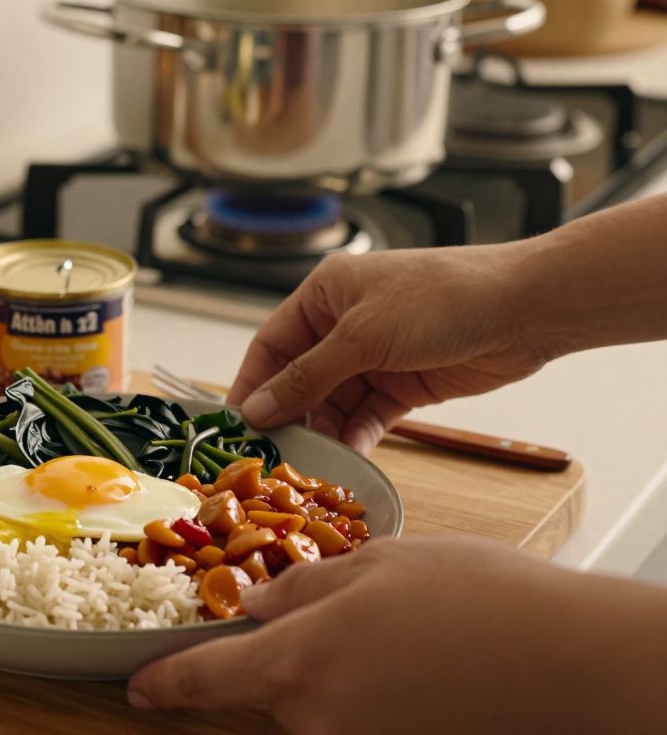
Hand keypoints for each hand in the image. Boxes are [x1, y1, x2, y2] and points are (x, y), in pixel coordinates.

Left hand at [127, 537, 666, 733]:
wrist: (571, 660)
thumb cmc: (475, 598)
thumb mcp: (375, 565)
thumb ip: (302, 589)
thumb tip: (256, 603)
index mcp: (298, 662)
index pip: (205, 679)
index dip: (167, 682)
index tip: (141, 687)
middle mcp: (318, 718)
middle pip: (271, 688)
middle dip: (290, 652)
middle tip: (350, 615)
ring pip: (319, 701)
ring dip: (338, 669)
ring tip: (402, 633)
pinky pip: (361, 716)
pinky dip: (373, 689)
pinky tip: (419, 659)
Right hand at [226, 245, 550, 453]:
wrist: (524, 309)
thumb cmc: (440, 300)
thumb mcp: (361, 338)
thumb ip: (306, 378)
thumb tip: (256, 410)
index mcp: (325, 294)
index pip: (271, 345)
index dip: (252, 385)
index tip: (235, 426)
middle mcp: (344, 323)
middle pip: (300, 379)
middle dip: (288, 416)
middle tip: (271, 456)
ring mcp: (375, 355)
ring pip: (333, 403)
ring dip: (324, 432)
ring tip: (310, 465)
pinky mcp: (403, 384)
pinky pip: (367, 416)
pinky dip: (357, 437)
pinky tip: (349, 457)